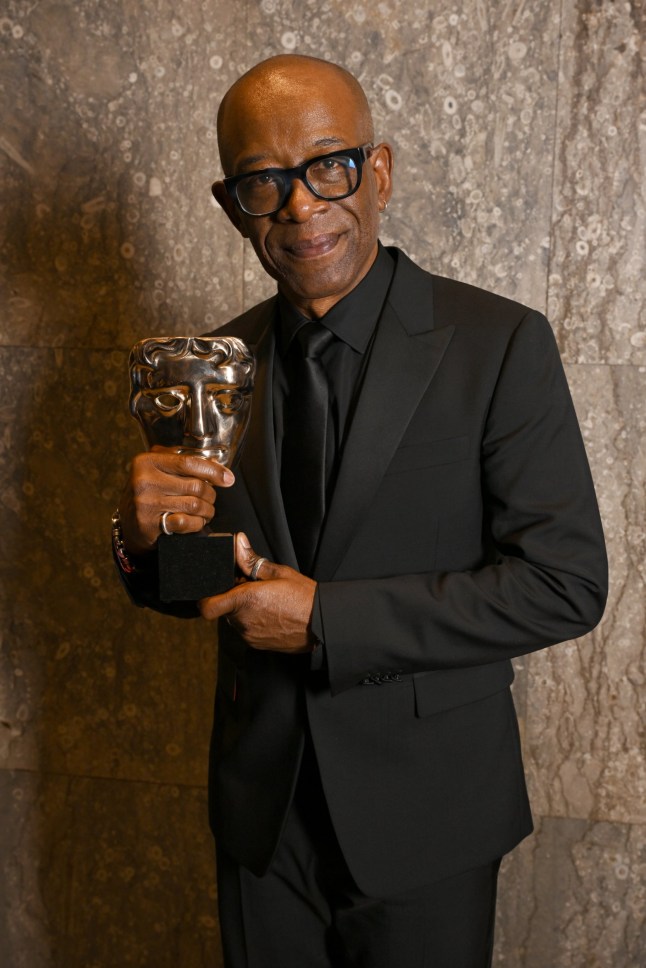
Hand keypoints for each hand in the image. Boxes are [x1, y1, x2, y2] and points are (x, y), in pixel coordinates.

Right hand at [119, 446, 234, 553]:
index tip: (227, 478)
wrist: (128, 521)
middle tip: (211, 498)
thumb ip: (180, 460)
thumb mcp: (156, 467)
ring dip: (207, 510)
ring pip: (194, 504)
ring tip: (206, 510)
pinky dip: (197, 523)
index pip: (189, 462)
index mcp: (147, 461)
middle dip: (211, 494)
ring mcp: (146, 504)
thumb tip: (214, 463)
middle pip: (195, 485)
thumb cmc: (148, 491)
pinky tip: (197, 521)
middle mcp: (144, 481)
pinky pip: (186, 522)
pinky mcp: (150, 524)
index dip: (213, 471)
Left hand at [199, 533, 316, 653]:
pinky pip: (246, 631)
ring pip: (235, 620)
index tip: (215, 590)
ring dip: (243, 611)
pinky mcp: (257, 645)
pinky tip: (270, 615)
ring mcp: (249, 636)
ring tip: (265, 603)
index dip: (206, 598)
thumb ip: (250, 560)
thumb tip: (237, 542)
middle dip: (232, 599)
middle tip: (251, 590)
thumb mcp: (278, 572)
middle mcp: (243, 621)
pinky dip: (252, 622)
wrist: (322, 623)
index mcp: (244, 600)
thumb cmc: (303, 597)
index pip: (207, 606)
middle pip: (223, 610)